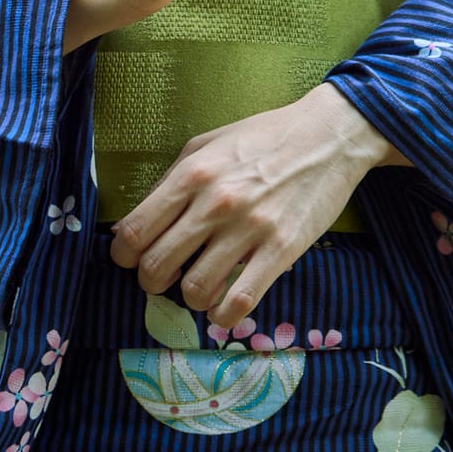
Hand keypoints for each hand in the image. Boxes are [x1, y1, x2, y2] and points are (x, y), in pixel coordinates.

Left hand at [110, 82, 409, 329]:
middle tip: (166, 277)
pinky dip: (223, 315)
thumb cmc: (263, 138)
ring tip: (200, 287)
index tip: (133, 258)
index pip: (135, 232)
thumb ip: (170, 182)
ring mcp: (250, 228)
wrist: (328, 135)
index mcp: (192, 174)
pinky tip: (224, 306)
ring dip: (190, 298)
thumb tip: (132, 226)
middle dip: (153, 282)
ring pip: (194, 291)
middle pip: (157, 267)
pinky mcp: (282, 249)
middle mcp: (215, 202)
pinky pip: (239, 302)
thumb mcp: (206, 145)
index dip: (124, 255)